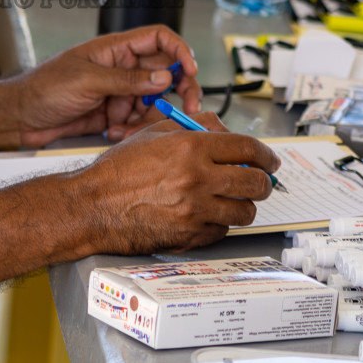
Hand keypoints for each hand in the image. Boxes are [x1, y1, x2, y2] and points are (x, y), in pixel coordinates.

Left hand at [13, 25, 200, 146]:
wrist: (20, 117)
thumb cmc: (44, 87)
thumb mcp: (88, 80)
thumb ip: (128, 80)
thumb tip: (164, 76)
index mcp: (115, 49)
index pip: (158, 39)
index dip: (179, 51)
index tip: (190, 70)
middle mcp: (121, 68)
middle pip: (164, 73)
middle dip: (177, 91)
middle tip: (188, 107)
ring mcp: (117, 92)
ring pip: (152, 102)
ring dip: (146, 117)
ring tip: (123, 124)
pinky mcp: (112, 114)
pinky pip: (136, 121)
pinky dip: (131, 129)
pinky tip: (112, 131)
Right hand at [69, 116, 279, 253]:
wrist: (93, 206)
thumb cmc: (118, 170)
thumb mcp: (154, 132)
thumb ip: (194, 126)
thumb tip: (224, 130)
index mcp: (191, 148)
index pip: (248, 148)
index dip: (266, 154)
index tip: (269, 160)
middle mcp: (197, 179)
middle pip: (256, 183)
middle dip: (263, 181)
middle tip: (258, 180)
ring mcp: (196, 211)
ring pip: (245, 211)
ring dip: (243, 204)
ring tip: (230, 198)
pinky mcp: (190, 237)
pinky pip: (223, 231)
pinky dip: (221, 222)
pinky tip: (207, 212)